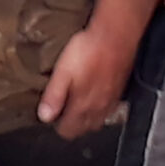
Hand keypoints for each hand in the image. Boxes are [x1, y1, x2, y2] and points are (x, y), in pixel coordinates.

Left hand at [39, 24, 137, 140]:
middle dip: (72, 124)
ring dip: (86, 118)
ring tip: (77, 104)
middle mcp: (98, 109)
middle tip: (62, 109)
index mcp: (82, 107)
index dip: (57, 125)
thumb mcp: (63, 71)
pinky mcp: (120, 91)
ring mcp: (111, 101)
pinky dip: (100, 109)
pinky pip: (109, 110)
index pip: (68, 131)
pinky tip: (95, 96)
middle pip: (83, 129)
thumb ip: (54, 96)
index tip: (52, 114)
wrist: (116, 35)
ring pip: (97, 121)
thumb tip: (44, 117)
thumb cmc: (88, 51)